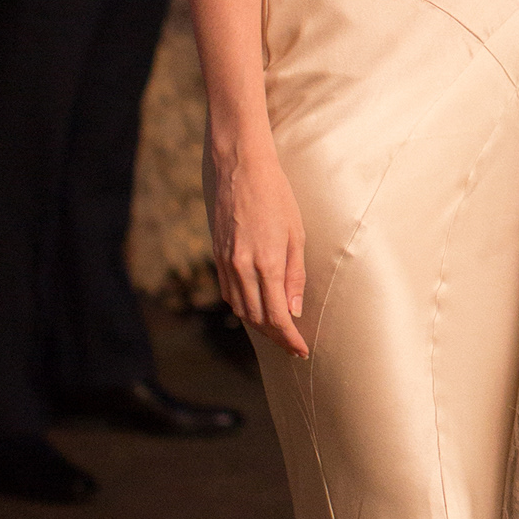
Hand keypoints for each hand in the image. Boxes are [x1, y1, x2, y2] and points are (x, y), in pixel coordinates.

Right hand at [210, 142, 308, 358]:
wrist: (241, 168)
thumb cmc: (277, 197)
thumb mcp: (296, 235)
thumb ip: (294, 276)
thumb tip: (293, 310)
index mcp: (266, 263)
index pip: (277, 316)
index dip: (289, 338)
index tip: (301, 350)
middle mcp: (242, 268)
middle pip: (257, 318)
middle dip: (275, 337)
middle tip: (292, 346)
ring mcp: (226, 262)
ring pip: (240, 308)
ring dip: (258, 325)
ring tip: (277, 332)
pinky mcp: (217, 255)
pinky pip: (228, 292)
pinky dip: (242, 307)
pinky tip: (256, 309)